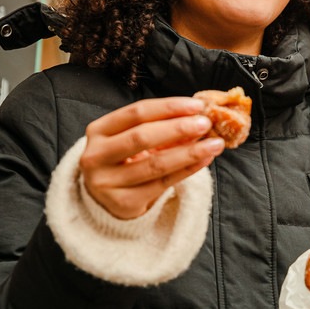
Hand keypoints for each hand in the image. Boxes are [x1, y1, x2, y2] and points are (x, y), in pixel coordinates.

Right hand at [79, 97, 223, 219]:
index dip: (168, 107)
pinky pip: (162, 184)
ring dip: (190, 152)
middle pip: (142, 137)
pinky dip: (187, 170)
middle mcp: (96, 155)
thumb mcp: (130, 138)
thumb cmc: (122, 159)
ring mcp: (106, 182)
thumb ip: (157, 126)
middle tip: (205, 124)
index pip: (136, 112)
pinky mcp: (123, 203)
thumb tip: (196, 115)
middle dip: (178, 128)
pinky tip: (204, 160)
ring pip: (155, 164)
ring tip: (214, 144)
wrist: (103, 198)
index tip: (196, 105)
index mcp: (98, 130)